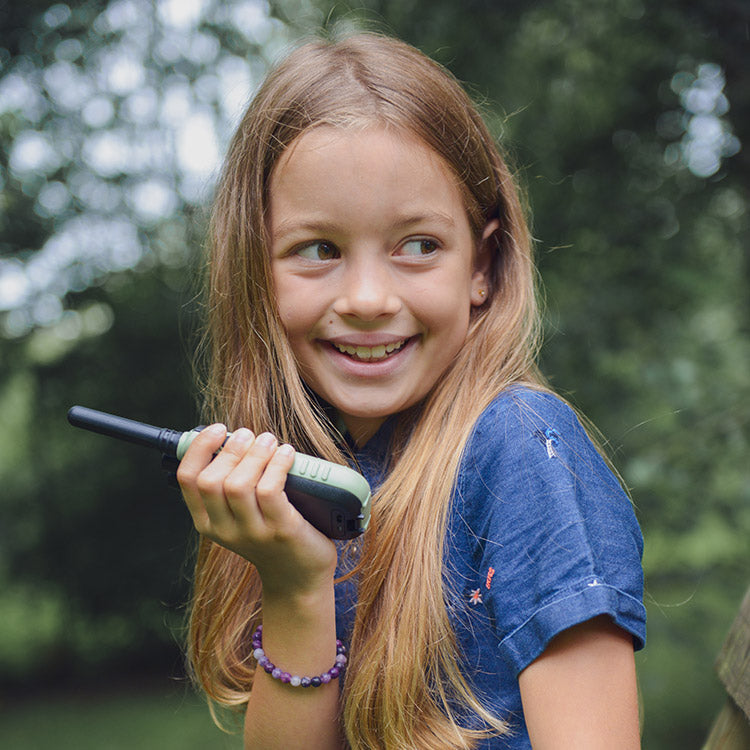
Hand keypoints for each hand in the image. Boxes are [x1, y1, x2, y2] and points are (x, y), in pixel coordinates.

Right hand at [176, 424, 336, 595]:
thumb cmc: (272, 534)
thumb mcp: (243, 513)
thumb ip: (234, 481)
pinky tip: (287, 454)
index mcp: (208, 522)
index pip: (188, 480)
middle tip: (249, 434)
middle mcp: (224, 530)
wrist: (298, 577)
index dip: (199, 448)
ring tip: (269, 441)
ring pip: (238, 484)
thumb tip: (236, 437)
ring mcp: (252, 533)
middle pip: (211, 480)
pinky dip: (277, 465)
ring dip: (255, 454)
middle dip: (230, 449)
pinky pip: (269, 490)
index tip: (217, 429)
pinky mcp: (280, 531)